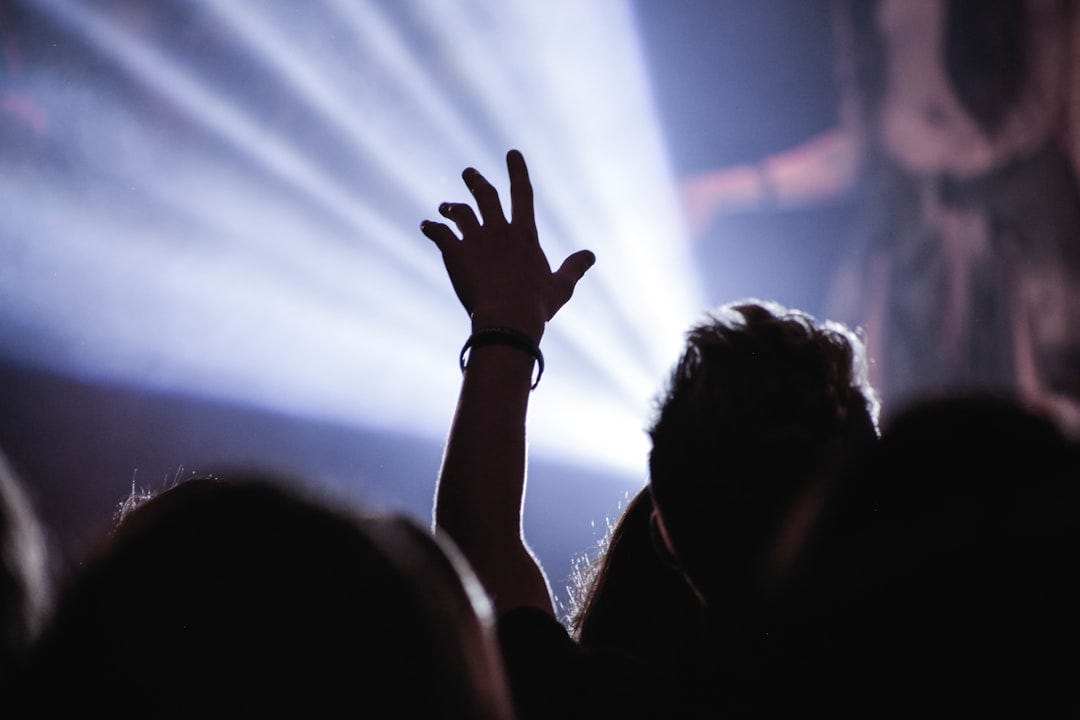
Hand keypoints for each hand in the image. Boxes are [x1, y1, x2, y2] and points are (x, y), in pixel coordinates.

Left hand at [421, 149, 594, 340]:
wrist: (507, 319)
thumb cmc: (536, 306)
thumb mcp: (562, 286)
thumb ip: (574, 267)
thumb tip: (591, 255)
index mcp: (525, 235)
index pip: (523, 194)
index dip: (517, 171)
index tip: (512, 153)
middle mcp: (499, 231)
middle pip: (486, 196)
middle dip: (476, 181)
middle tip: (468, 173)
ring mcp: (475, 240)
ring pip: (460, 213)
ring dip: (451, 206)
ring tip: (443, 206)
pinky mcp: (455, 254)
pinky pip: (439, 233)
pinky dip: (431, 227)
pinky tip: (426, 226)